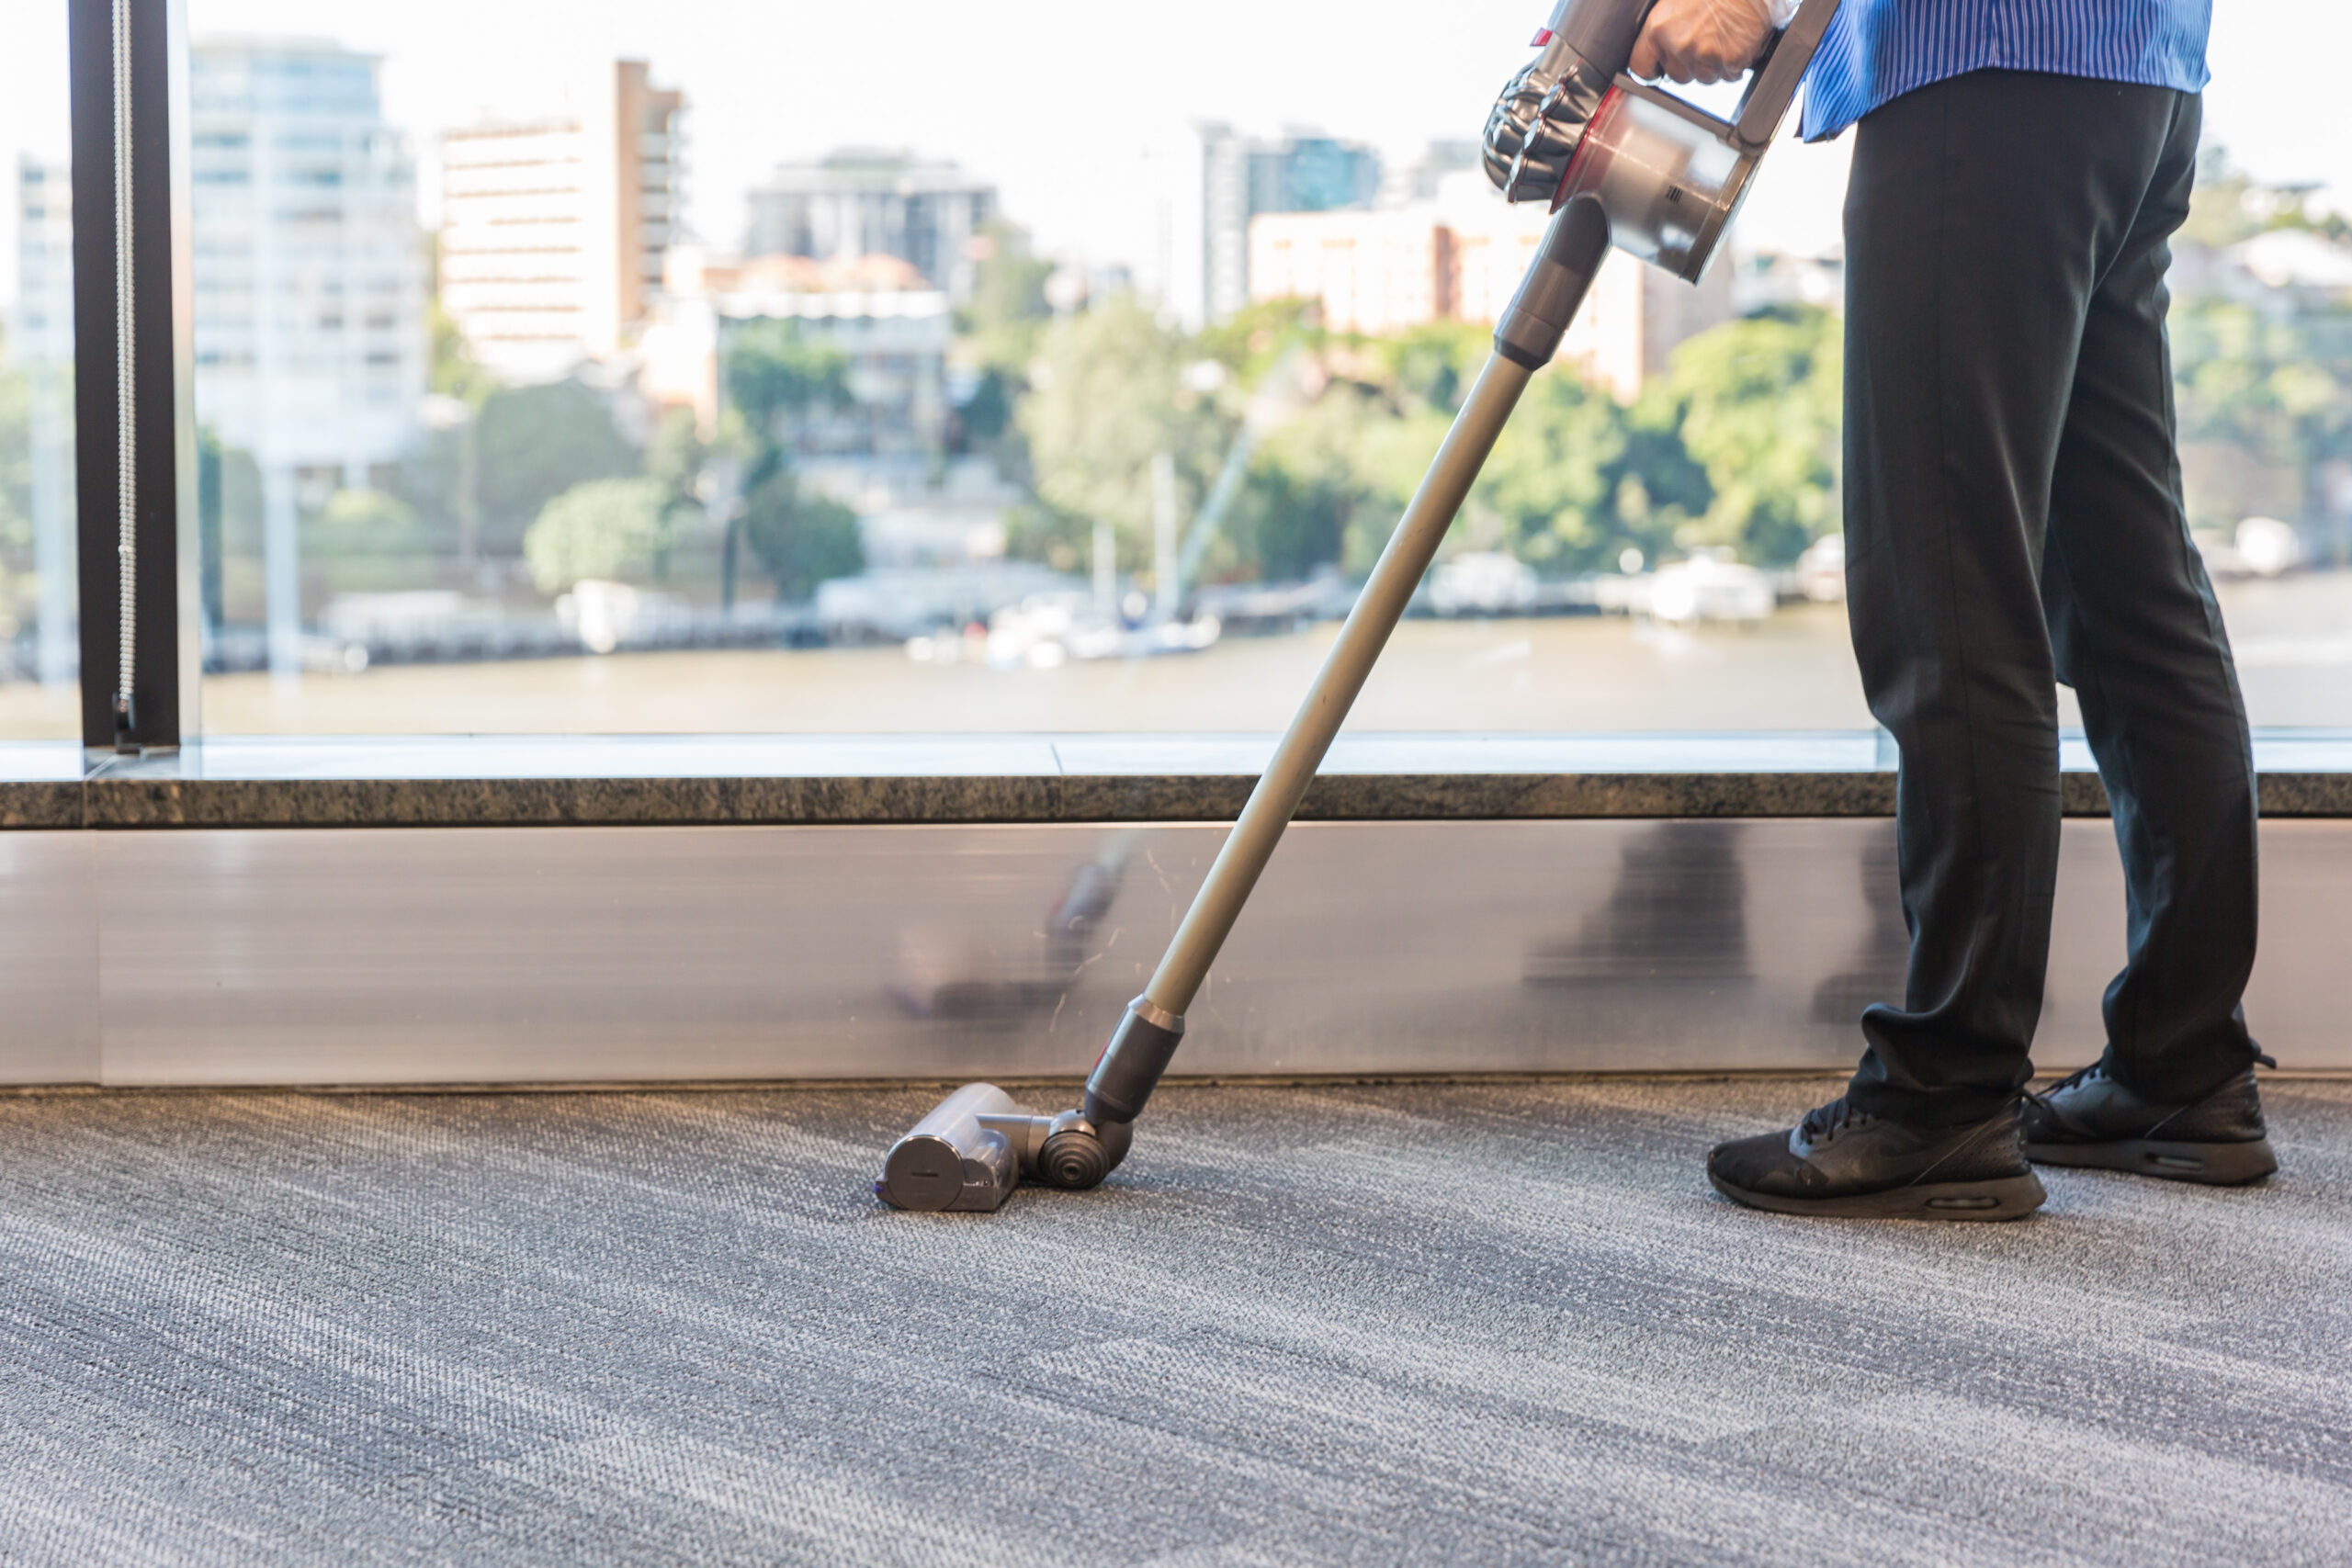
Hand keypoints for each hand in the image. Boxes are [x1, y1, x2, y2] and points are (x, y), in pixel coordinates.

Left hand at [1630, 0, 1790, 84]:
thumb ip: (1665, 27)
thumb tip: (1660, 48)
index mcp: (1659, 28)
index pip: (1641, 67)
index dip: (1652, 69)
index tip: (1658, 70)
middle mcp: (1679, 44)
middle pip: (1678, 76)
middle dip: (1690, 64)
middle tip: (1704, 41)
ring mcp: (1705, 54)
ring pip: (1705, 78)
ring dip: (1714, 65)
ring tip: (1723, 38)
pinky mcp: (1731, 59)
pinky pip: (1730, 75)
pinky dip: (1736, 63)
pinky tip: (1737, 41)